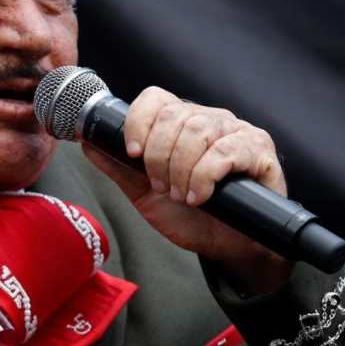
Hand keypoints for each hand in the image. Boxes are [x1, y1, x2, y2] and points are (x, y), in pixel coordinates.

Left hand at [82, 87, 291, 292]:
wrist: (226, 247)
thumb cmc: (190, 216)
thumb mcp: (144, 192)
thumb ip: (117, 166)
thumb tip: (85, 142)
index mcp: (179, 122)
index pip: (154, 99)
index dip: (138, 122)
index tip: (133, 153)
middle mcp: (208, 119)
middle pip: (173, 116)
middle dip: (159, 157)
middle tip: (162, 187)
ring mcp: (236, 130)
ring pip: (198, 131)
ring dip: (181, 169)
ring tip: (182, 195)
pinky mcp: (259, 150)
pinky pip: (226, 150)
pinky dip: (205, 176)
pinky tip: (200, 197)